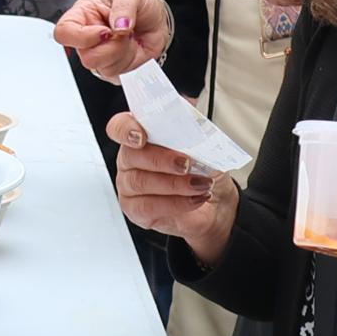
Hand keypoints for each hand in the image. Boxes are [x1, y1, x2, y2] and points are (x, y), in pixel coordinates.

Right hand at [53, 0, 171, 79]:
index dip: (81, 36)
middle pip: (85, 56)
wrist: (158, 21)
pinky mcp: (111, 70)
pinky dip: (129, 60)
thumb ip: (124, 6)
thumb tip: (118, 25)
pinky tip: (131, 48)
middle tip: (124, 31)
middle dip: (111, 45)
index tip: (104, 31)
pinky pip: (116, 74)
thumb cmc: (139, 5)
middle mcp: (85, 39)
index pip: (63, 32)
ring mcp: (98, 57)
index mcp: (82, 15)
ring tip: (128, 37)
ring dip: (122, 50)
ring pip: (101, 67)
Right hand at [107, 112, 236, 261]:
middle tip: (186, 164)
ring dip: (174, 183)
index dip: (126, 129)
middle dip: (160, 159)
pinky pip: (147, 207)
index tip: (142, 136)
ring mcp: (129, 186)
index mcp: (142, 135)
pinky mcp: (136, 210)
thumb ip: (192, 133)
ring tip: (200, 184)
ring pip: (139, 182)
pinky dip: (176, 203)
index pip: (119, 127)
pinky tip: (195, 198)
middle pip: (131, 155)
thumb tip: (191, 125)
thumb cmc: (207, 170)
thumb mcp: (206, 144)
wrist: (217, 201)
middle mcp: (131, 159)